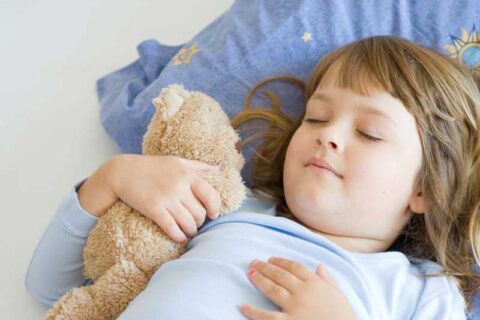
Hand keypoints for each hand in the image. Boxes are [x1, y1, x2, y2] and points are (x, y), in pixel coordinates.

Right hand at [109, 154, 220, 242]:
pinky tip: (180, 239)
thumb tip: (218, 169)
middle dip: (200, 222)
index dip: (215, 208)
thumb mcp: (176, 161)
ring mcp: (166, 198)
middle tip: (197, 224)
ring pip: (188, 223)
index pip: (211, 195)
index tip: (214, 214)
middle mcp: (179, 186)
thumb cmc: (151, 166)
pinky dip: (179, 236)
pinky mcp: (153, 209)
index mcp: (187, 174)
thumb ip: (198, 165)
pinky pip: (172, 228)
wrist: (121, 172)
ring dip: (191, 231)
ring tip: (189, 232)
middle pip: (200, 213)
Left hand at [240, 257, 356, 319]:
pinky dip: (254, 312)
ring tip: (249, 273)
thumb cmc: (344, 318)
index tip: (271, 259)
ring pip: (272, 289)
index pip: (295, 267)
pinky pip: (267, 316)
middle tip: (253, 262)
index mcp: (316, 284)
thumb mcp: (340, 296)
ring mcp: (295, 308)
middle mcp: (303, 292)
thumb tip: (320, 266)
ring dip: (259, 280)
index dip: (281, 262)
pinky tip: (243, 306)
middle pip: (280, 275)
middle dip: (265, 267)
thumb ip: (329, 280)